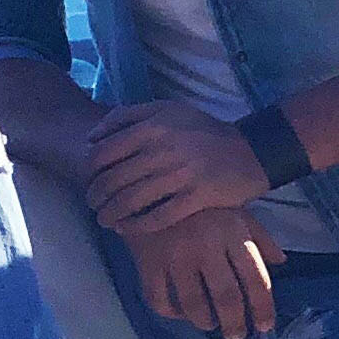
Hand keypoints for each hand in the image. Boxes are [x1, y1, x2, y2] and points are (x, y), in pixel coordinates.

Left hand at [87, 101, 275, 234]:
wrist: (250, 151)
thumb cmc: (202, 131)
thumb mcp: (167, 110)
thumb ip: (128, 116)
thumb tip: (92, 137)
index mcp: (154, 125)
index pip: (105, 151)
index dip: (90, 169)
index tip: (87, 179)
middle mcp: (165, 149)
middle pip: (114, 178)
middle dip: (96, 195)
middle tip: (92, 203)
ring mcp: (181, 175)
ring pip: (131, 200)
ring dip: (110, 213)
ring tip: (104, 219)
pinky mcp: (196, 198)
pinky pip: (156, 217)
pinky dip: (135, 226)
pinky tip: (126, 228)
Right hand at [131, 207, 282, 338]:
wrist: (152, 184)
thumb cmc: (201, 200)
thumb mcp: (236, 209)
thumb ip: (260, 236)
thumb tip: (281, 262)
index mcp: (233, 233)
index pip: (256, 279)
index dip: (263, 308)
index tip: (264, 326)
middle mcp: (206, 246)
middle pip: (226, 298)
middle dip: (235, 324)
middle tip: (236, 335)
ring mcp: (175, 256)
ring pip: (193, 305)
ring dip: (205, 322)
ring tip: (210, 324)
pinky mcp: (148, 262)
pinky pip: (160, 300)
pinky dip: (171, 313)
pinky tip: (180, 312)